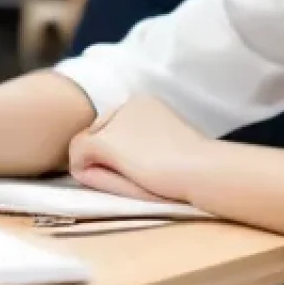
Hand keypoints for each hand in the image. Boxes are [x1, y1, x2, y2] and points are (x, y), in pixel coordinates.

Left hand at [67, 95, 212, 203]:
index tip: (148, 168)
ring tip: (135, 180)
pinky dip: (87, 174)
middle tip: (141, 177)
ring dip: (100, 168)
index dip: (123, 154)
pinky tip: (117, 181)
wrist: (205, 169)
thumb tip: (111, 155)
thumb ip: (143, 145)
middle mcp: (124, 103)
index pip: (115, 129)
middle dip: (108, 159)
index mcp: (143, 103)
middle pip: (99, 136)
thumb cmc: (196, 166)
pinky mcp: (104, 142)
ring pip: (86, 147)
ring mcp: (112, 121)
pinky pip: (78, 158)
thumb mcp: (166, 147)